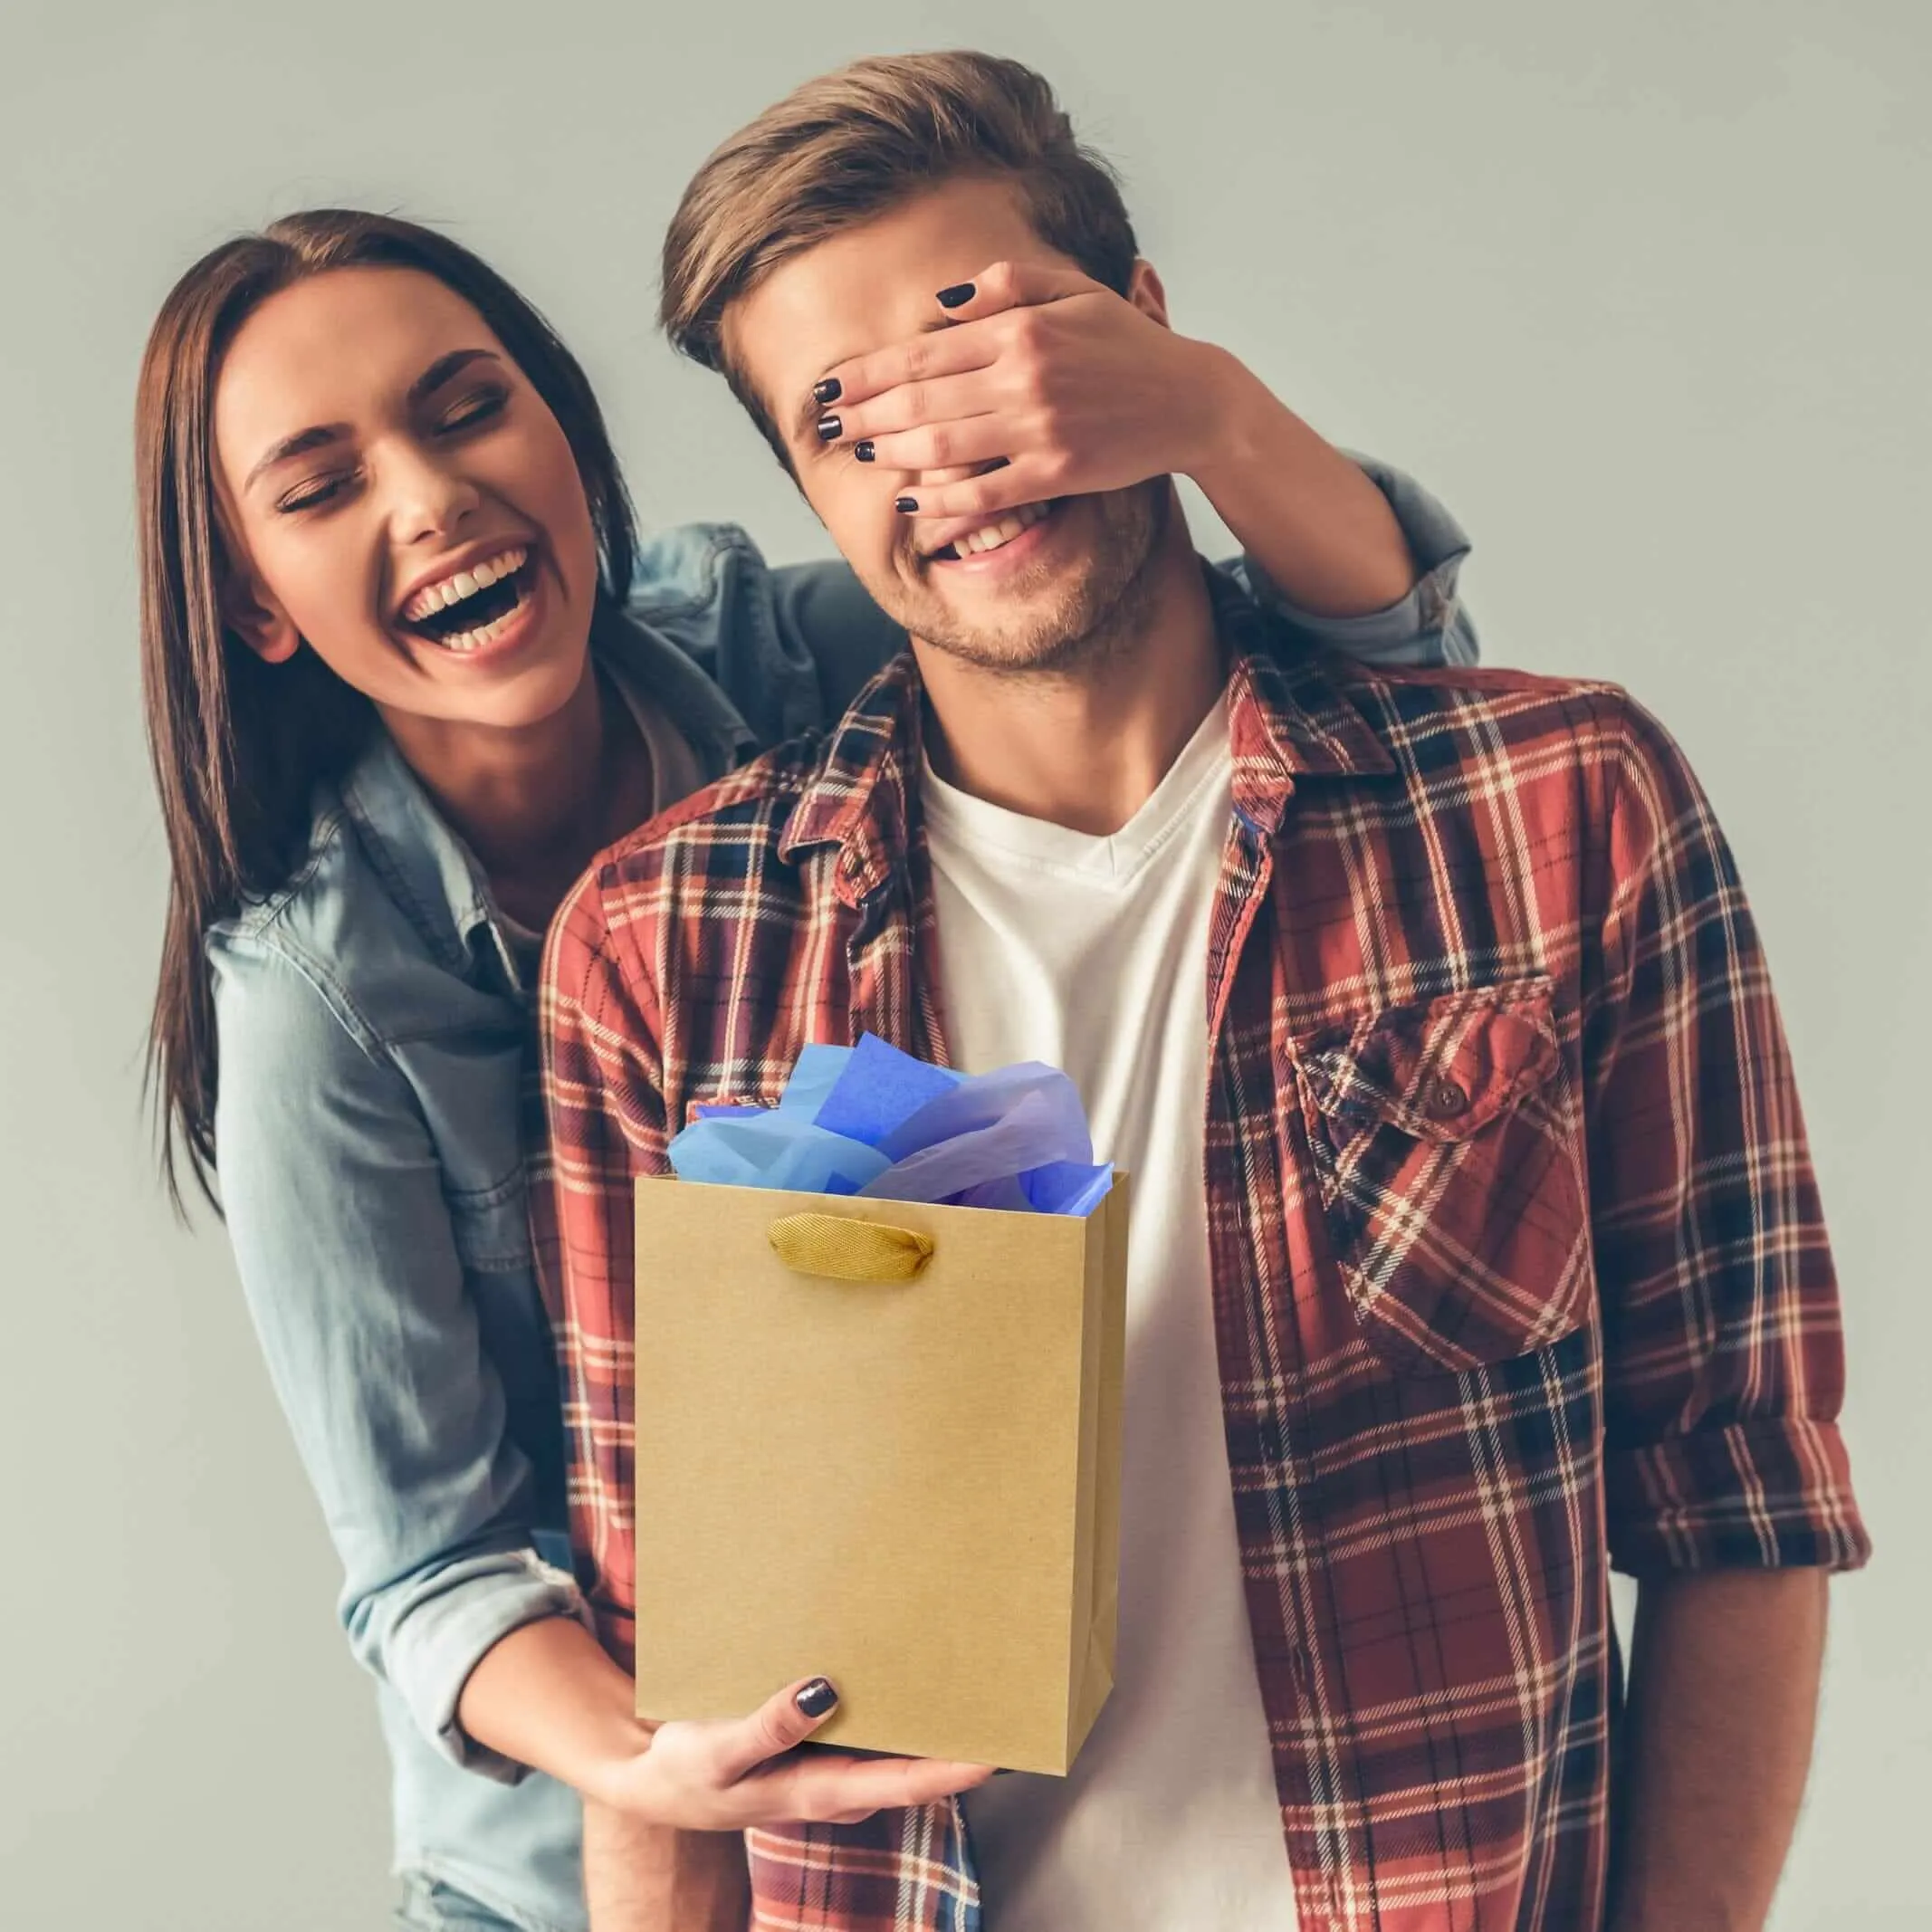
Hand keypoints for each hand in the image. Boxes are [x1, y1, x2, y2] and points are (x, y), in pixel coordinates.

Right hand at [592, 1676, 992, 1828]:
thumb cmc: (687, 1767)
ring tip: (973, 1659)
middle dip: (961, 1732)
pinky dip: (892, 1695)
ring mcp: (832, 1763)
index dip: (957, 1767)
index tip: (1003, 1745)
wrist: (652, 1774)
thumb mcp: (719, 1750)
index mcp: (824, 1792)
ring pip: (897, 1742)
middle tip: (1007, 1686)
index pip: (908, 1784)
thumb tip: (824, 1690)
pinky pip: (869, 1722)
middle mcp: (841, 1782)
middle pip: (917, 1764)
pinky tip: (906, 1657)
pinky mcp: (817, 1740)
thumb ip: (769, 1724)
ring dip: (931, 1710)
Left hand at [811, 259, 1230, 523]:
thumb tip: (938, 305)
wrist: (1189, 399)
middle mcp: (1024, 376)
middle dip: (865, 414)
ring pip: (946, 446)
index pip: (923, 351)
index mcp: (1020, 328)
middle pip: (922, 399)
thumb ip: (1004, 286)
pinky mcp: (1058, 472)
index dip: (869, 372)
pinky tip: (912, 502)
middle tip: (825, 427)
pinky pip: (987, 491)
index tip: (831, 384)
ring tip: (859, 454)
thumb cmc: (1125, 342)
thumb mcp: (1071, 291)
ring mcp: (1040, 428)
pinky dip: (946, 500)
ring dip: (893, 453)